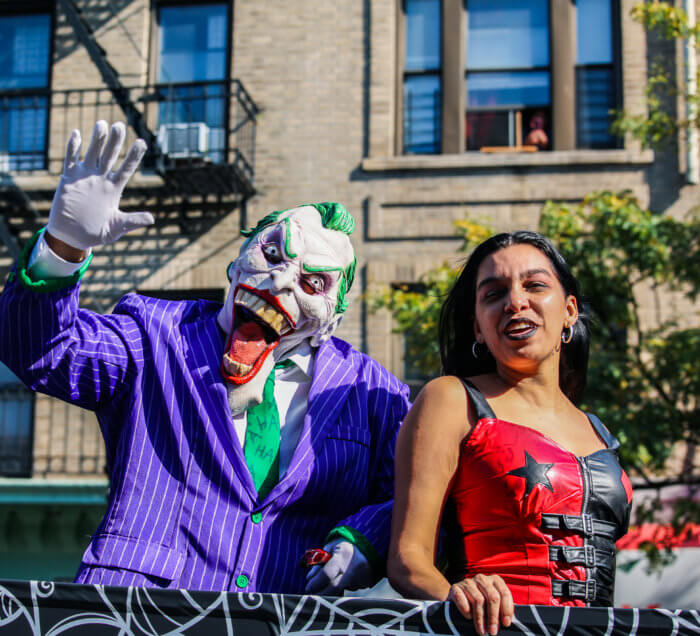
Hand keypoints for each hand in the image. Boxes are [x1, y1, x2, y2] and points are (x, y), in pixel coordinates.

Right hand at [46, 120, 153, 251]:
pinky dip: (73, 148)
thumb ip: (132, 221)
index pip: (126, 169)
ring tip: (102, 124)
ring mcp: (84, 176)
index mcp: (114, 189)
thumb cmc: (96, 233)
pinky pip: (70, 160)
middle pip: (110, 156)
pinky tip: (77, 134)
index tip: (142, 142)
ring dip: (97, 139)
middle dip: (115, 141)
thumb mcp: (116, 228)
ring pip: (92, 153)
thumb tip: (152, 218)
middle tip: (120, 125)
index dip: (134, 156)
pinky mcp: (68, 179)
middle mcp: (101, 179)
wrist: (72, 237)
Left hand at [304, 540, 372, 595]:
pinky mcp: (368, 582)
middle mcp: (354, 566)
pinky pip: (351, 588)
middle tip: (313, 595)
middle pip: (334, 588)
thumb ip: (319, 562)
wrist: (371, 541)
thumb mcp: (331, 547)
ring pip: (342, 589)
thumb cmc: (346, 543)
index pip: (326, 574)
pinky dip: (345, 586)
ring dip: (333, 590)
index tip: (308, 587)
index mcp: (343, 553)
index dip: (315, 584)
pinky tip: (347, 576)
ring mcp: (363, 575)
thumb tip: (309, 578)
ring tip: (332, 579)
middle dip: (321, 594)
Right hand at [447, 574, 513, 635]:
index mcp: (495, 580)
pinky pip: (462, 599)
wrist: (458, 598)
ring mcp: (468, 581)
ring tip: (481, 630)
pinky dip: (466, 610)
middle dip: (493, 617)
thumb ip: (501, 608)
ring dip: (480, 618)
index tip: (505, 624)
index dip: (506, 610)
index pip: (504, 593)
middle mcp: (482, 578)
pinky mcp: (455, 587)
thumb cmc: (481, 604)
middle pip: (492, 597)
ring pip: (478, 600)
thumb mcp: (492, 604)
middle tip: (492, 631)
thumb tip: (507, 622)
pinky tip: (468, 617)